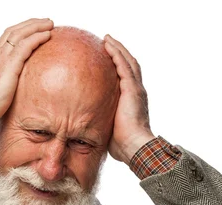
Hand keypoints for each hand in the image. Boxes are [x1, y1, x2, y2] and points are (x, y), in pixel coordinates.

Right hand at [0, 18, 53, 128]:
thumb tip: (6, 96)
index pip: (4, 40)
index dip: (18, 33)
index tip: (30, 30)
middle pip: (12, 32)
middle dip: (29, 25)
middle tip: (43, 22)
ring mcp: (1, 59)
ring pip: (20, 34)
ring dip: (36, 26)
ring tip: (49, 24)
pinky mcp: (9, 66)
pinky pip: (25, 46)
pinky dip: (37, 38)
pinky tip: (47, 35)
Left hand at [104, 34, 155, 163]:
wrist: (134, 147)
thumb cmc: (122, 144)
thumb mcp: (109, 127)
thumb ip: (101, 119)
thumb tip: (84, 124)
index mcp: (133, 100)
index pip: (127, 77)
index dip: (119, 65)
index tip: (108, 57)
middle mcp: (137, 92)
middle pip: (129, 64)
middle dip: (119, 52)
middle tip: (107, 42)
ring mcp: (136, 89)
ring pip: (128, 61)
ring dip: (117, 49)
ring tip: (107, 39)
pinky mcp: (132, 90)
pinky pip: (124, 66)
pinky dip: (117, 54)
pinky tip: (108, 46)